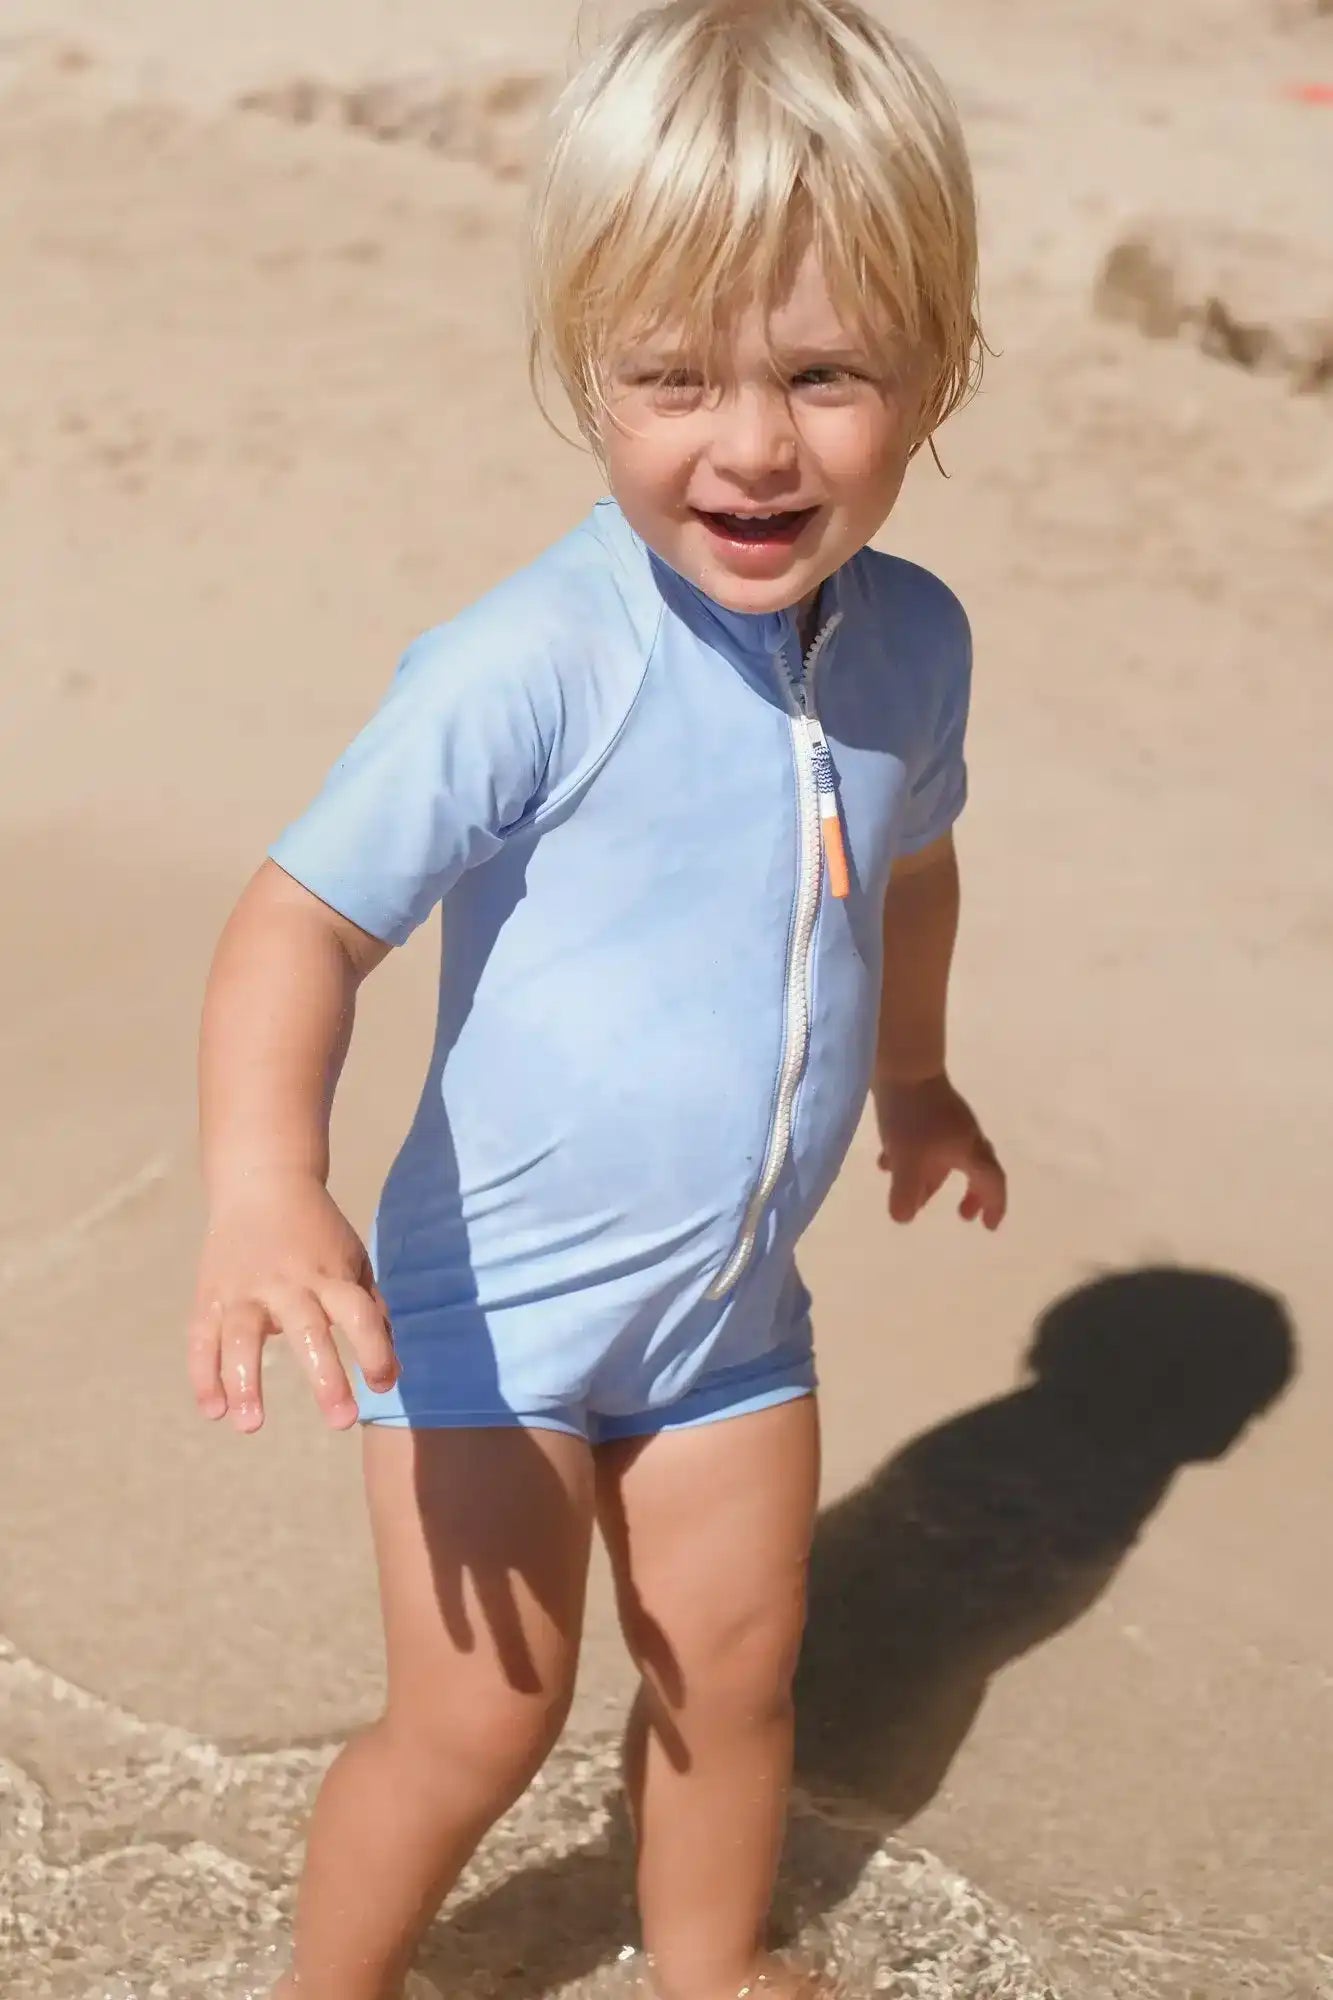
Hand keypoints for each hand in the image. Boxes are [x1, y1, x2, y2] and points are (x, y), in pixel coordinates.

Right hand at [187, 1173, 398, 1433]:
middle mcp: (287, 1282)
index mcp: (329, 1274)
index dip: (375, 1349)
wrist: (262, 1181)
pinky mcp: (211, 1294)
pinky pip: (202, 1337)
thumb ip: (371, 1311)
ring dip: (245, 1381)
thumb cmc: (317, 1232)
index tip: (383, 1385)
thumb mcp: (353, 1259)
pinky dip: (202, 1374)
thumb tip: (392, 1371)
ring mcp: (245, 1288)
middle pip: (308, 1330)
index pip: (358, 1313)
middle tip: (342, 1421)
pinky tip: (213, 1411)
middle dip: (326, 1377)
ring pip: (242, 1336)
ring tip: (250, 1426)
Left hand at [875, 1073, 1006, 1229]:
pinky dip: (914, 1158)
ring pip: (948, 1156)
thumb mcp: (906, 1162)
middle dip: (971, 1194)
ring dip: (935, 1178)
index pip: (992, 1183)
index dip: (994, 1206)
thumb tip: (904, 1217)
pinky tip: (887, 1163)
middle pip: (976, 1169)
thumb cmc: (911, 1118)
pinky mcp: (927, 1110)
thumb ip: (906, 1194)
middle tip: (962, 1214)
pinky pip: (927, 1142)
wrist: (902, 1066)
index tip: (988, 1226)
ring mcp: (947, 1121)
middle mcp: (966, 1136)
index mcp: (970, 1150)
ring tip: (913, 1195)